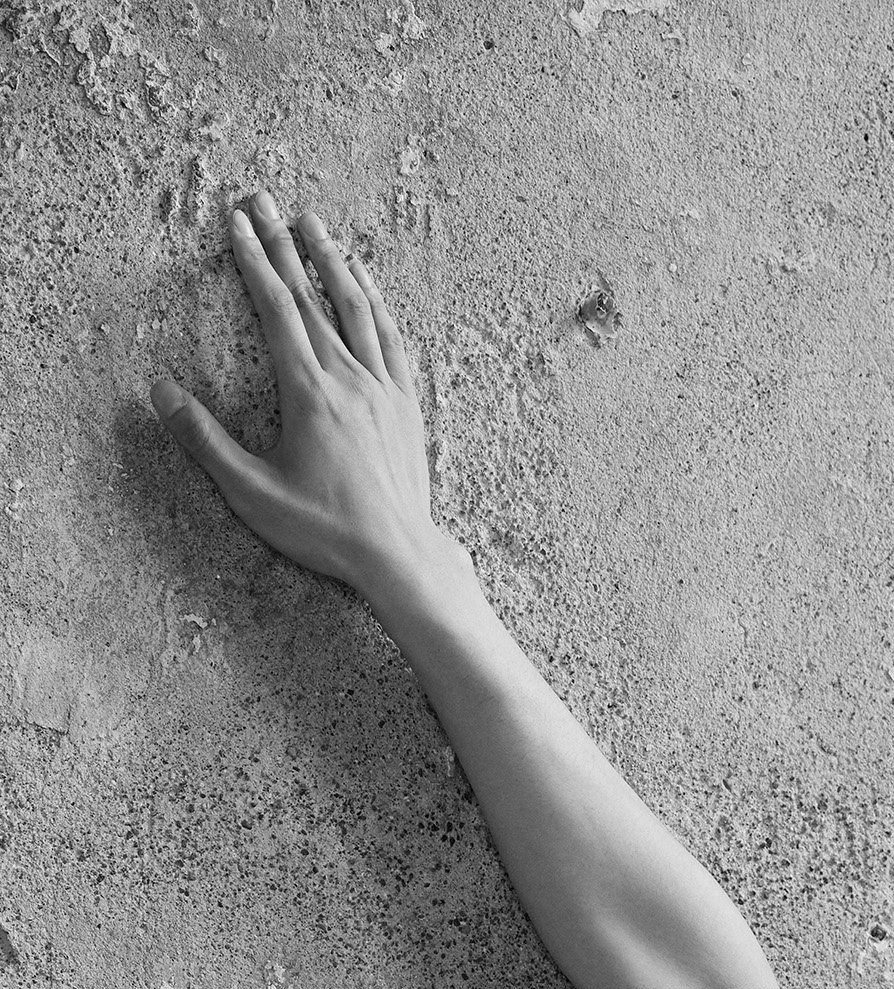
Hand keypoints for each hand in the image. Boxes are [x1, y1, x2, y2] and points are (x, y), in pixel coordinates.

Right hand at [151, 192, 440, 606]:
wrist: (398, 556)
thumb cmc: (325, 531)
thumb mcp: (252, 493)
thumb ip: (204, 440)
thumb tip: (159, 391)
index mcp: (308, 392)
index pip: (275, 309)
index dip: (253, 261)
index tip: (236, 222)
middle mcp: (348, 378)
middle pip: (311, 296)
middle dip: (283, 244)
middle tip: (262, 199)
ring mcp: (382, 387)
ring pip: (356, 307)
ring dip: (331, 260)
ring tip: (313, 222)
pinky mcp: (405, 404)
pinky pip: (390, 338)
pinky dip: (375, 302)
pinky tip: (366, 281)